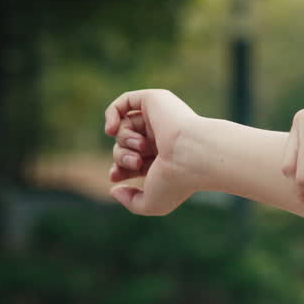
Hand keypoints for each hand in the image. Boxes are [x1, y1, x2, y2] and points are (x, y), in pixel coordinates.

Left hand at [104, 89, 202, 215]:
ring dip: (123, 141)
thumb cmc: (177, 181)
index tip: (116, 176)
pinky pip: (125, 101)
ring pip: (123, 127)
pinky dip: (112, 114)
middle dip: (121, 156)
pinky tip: (111, 129)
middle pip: (124, 145)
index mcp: (164, 157)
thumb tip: (114, 189)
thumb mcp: (152, 204)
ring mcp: (159, 118)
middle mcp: (162, 137)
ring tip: (140, 147)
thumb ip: (131, 203)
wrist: (192, 155)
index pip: (133, 160)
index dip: (119, 167)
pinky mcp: (156, 100)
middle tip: (134, 162)